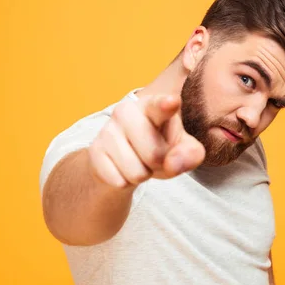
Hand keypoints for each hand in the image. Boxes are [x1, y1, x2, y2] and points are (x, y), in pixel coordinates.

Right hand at [89, 94, 205, 187]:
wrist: (124, 160)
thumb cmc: (161, 147)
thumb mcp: (183, 150)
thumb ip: (190, 155)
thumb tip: (173, 164)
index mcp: (154, 106)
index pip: (160, 106)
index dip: (166, 105)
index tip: (172, 102)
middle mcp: (127, 111)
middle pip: (154, 155)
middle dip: (159, 164)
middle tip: (154, 156)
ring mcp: (108, 130)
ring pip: (136, 172)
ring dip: (142, 175)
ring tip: (138, 161)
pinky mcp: (94, 150)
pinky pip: (119, 181)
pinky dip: (125, 182)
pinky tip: (122, 168)